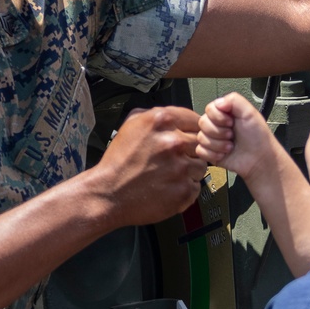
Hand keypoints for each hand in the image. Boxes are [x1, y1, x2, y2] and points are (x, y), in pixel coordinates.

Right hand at [91, 105, 205, 225]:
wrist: (108, 193)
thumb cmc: (118, 162)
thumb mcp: (131, 124)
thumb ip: (155, 114)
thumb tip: (177, 116)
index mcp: (161, 121)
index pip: (196, 120)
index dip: (192, 131)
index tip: (187, 138)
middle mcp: (173, 142)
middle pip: (201, 143)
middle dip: (190, 151)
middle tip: (173, 160)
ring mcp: (180, 167)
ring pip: (201, 166)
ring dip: (189, 171)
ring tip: (168, 175)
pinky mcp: (183, 190)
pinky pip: (196, 187)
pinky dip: (185, 189)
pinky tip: (168, 188)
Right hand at [197, 92, 276, 183]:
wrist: (259, 159)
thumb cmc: (258, 138)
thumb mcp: (250, 112)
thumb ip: (234, 100)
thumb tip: (218, 102)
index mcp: (226, 113)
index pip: (209, 109)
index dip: (217, 117)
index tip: (230, 122)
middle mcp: (218, 125)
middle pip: (203, 122)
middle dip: (218, 131)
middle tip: (231, 135)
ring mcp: (213, 139)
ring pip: (201, 137)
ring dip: (218, 144)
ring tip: (230, 146)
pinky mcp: (210, 152)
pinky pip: (200, 150)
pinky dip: (212, 154)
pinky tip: (224, 154)